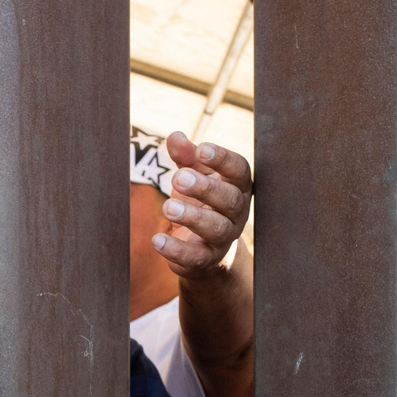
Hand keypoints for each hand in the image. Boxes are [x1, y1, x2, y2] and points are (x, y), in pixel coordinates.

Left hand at [153, 131, 252, 278]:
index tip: (202, 150)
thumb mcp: (194, 176)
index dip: (223, 160)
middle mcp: (236, 213)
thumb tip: (176, 136)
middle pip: (229, 200)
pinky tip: (157, 239)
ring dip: (193, 217)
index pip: (239, 170)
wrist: (205, 248)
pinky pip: (195, 257)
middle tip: (179, 178)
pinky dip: (176, 250)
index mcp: (236, 187)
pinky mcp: (206, 260)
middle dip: (205, 189)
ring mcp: (224, 238)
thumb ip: (186, 158)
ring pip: (216, 228)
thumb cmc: (201, 202)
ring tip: (169, 207)